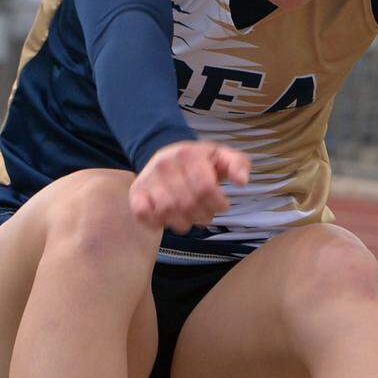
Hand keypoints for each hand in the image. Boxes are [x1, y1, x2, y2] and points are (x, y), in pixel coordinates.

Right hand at [129, 140, 249, 234]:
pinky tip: (169, 218)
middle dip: (203, 215)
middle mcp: (164, 164)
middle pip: (188, 203)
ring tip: (190, 216)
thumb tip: (241, 181)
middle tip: (206, 213)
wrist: (168, 155)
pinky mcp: (136, 193)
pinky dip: (158, 222)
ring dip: (184, 222)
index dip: (218, 203)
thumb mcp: (223, 157)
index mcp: (188, 154)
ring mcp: (148, 179)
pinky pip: (144, 215)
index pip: (205, 188)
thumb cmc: (200, 161)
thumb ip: (238, 165)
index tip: (222, 205)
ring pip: (168, 212)